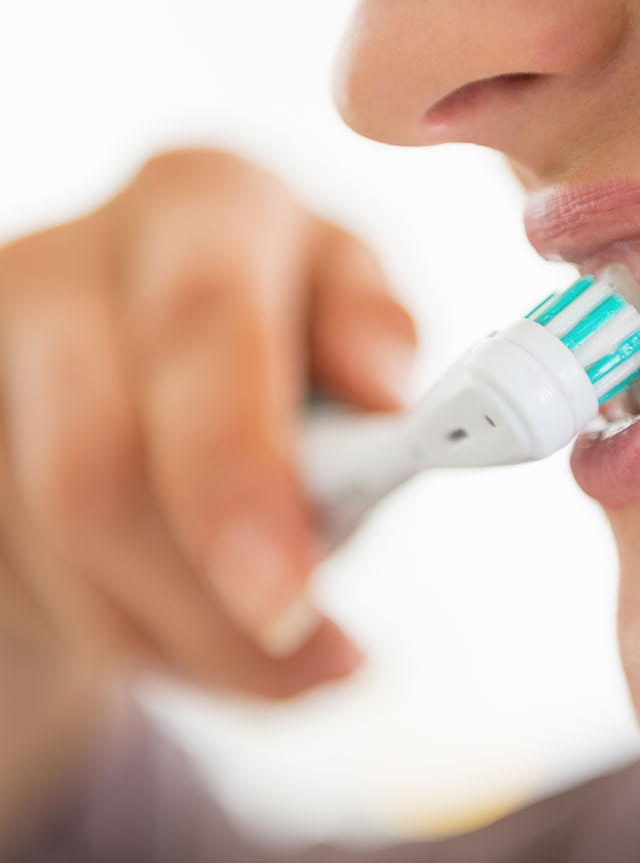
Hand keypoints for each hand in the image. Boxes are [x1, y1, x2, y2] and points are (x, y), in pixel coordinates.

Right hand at [0, 149, 415, 696]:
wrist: (156, 340)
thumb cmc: (280, 328)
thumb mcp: (345, 309)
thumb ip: (371, 340)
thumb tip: (381, 392)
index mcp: (203, 204)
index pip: (202, 332)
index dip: (236, 477)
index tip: (287, 601)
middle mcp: (75, 260)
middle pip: (96, 463)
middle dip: (198, 600)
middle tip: (292, 658)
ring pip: (56, 543)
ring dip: (174, 633)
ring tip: (264, 646)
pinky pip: (19, 571)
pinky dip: (117, 631)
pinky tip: (177, 620)